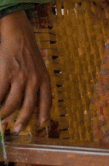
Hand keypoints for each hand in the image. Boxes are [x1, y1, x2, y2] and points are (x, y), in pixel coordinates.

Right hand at [0, 12, 51, 132]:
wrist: (19, 36)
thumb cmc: (27, 54)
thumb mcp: (38, 68)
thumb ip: (36, 84)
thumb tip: (27, 104)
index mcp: (44, 78)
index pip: (47, 99)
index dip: (45, 112)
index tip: (42, 123)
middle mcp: (34, 79)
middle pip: (28, 106)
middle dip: (22, 120)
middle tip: (16, 129)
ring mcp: (20, 77)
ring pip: (12, 103)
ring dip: (5, 114)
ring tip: (1, 120)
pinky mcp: (6, 73)